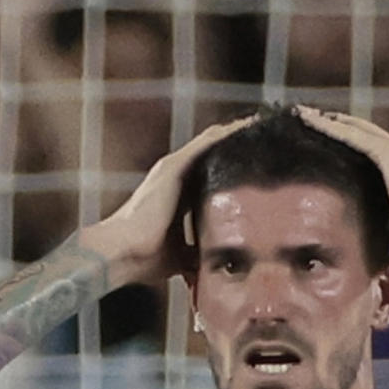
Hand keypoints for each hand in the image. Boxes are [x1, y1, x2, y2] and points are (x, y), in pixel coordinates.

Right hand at [78, 114, 256, 286]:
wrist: (123, 253)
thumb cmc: (145, 257)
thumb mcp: (182, 255)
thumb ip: (198, 252)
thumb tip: (217, 265)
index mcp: (177, 194)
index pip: (208, 171)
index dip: (230, 164)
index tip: (255, 161)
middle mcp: (174, 175)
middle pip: (211, 151)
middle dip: (236, 144)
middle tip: (265, 136)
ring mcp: (173, 168)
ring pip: (211, 140)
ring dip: (235, 132)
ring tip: (261, 123)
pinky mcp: (174, 166)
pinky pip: (207, 141)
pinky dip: (228, 132)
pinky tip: (248, 125)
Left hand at [296, 107, 388, 265]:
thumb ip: (384, 215)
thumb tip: (368, 229)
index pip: (373, 144)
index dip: (351, 136)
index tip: (328, 133)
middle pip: (363, 129)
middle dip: (335, 122)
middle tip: (309, 115)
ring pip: (356, 128)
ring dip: (328, 121)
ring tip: (303, 114)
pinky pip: (354, 137)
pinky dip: (332, 128)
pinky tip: (313, 123)